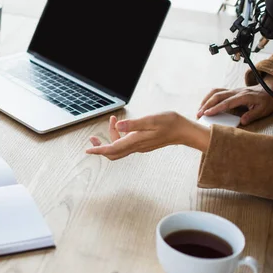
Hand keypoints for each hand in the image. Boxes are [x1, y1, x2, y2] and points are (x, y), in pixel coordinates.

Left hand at [86, 112, 209, 159]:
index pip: (113, 149)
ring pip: (119, 148)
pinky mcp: (143, 144)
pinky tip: (121, 127)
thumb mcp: (151, 119)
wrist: (184, 131)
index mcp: (136, 141)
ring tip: (112, 121)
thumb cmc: (170, 123)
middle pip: (113, 153)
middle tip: (93, 138)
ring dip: (111, 138)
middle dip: (101, 147)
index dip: (99, 149)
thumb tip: (118, 125)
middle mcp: (136, 146)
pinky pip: (126, 145)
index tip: (88, 150)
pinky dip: (119, 137)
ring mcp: (140, 147)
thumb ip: (134, 123)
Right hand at [196, 76, 272, 125]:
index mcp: (244, 96)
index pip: (227, 102)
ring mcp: (232, 90)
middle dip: (206, 105)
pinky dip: (208, 98)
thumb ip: (252, 115)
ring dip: (205, 100)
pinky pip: (217, 92)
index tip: (207, 113)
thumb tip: (242, 121)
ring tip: (199, 110)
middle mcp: (236, 92)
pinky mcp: (230, 91)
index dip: (216, 108)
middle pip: (217, 96)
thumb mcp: (263, 110)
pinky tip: (205, 104)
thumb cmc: (266, 101)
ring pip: (215, 92)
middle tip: (199, 114)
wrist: (269, 90)